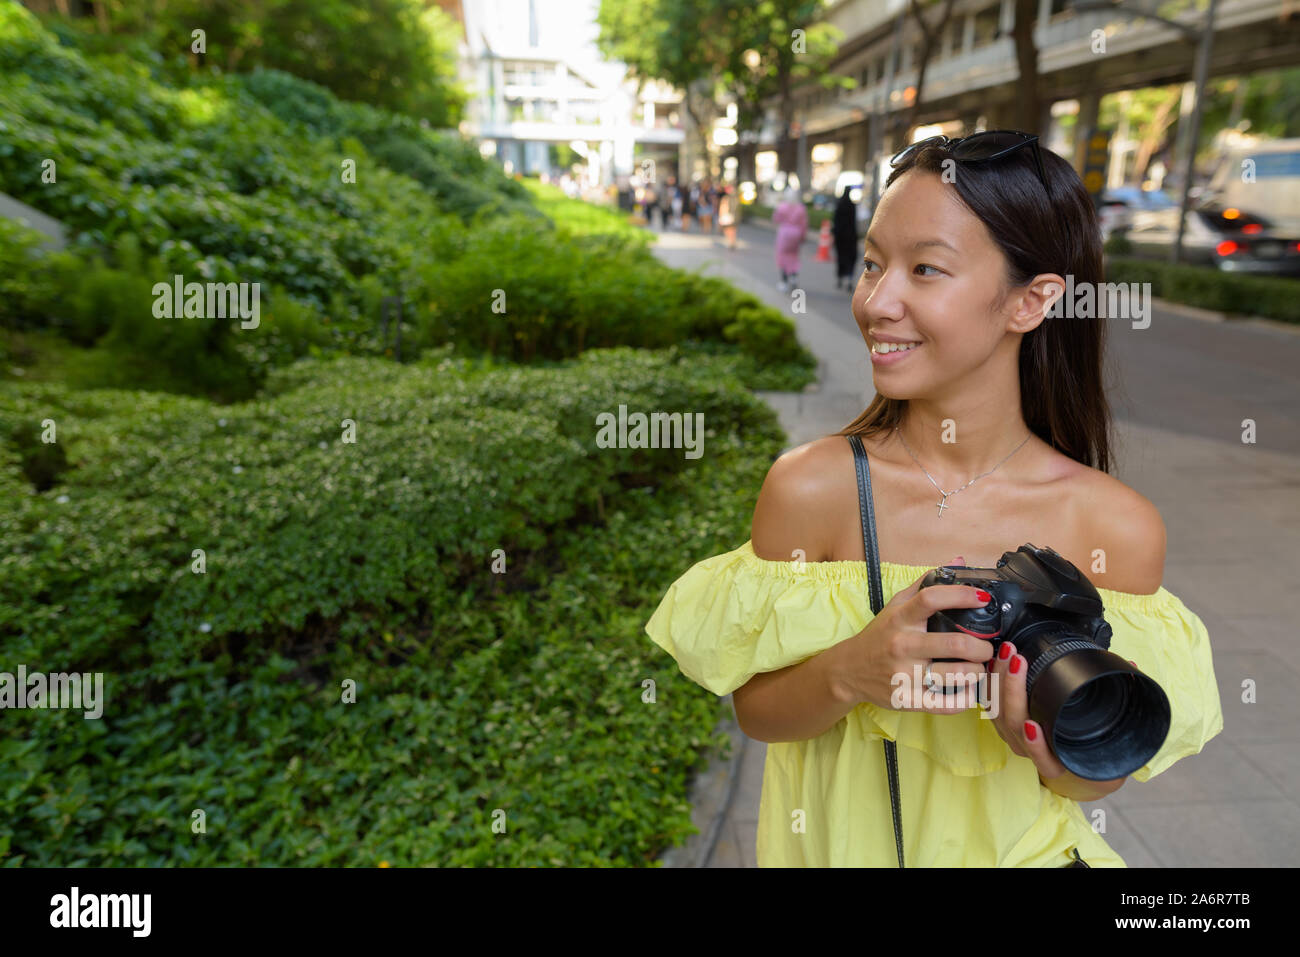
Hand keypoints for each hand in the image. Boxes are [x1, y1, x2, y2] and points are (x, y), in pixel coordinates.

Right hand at [832, 555, 994, 712]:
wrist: (848, 671)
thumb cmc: (879, 636)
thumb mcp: (896, 606)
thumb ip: (927, 584)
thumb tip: (959, 561)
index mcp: (901, 619)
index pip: (931, 599)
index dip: (961, 595)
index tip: (983, 598)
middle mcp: (902, 645)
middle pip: (955, 643)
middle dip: (982, 646)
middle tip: (987, 647)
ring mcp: (905, 675)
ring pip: (957, 675)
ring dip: (978, 671)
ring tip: (979, 667)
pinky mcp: (907, 700)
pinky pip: (947, 704)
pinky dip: (966, 698)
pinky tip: (970, 690)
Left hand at [986, 639, 1143, 781]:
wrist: (1073, 755)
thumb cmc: (1090, 738)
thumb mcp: (1111, 727)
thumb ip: (1122, 699)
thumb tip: (1132, 669)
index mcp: (1059, 761)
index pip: (1044, 760)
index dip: (1036, 746)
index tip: (1033, 726)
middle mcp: (1032, 752)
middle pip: (1013, 726)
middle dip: (1012, 691)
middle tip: (1017, 661)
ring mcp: (1014, 737)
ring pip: (998, 713)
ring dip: (999, 681)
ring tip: (1007, 653)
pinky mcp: (1002, 722)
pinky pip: (990, 705)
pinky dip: (990, 682)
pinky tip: (995, 661)